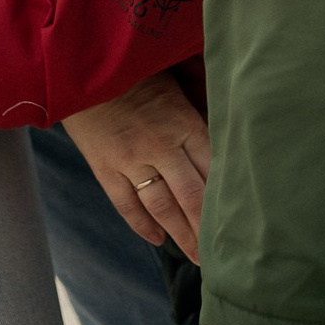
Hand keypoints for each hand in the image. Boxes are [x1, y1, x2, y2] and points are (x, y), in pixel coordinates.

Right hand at [61, 72, 210, 259]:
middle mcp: (159, 146)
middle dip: (208, 228)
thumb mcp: (176, 82)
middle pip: (192, 197)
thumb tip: (228, 134)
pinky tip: (157, 239)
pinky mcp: (104, 167)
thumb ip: (199, 110)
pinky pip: (126, 205)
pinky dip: (142, 224)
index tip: (242, 218)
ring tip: (197, 257)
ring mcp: (129, 160)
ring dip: (181, 235)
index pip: (213, 169)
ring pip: (162, 207)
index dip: (227, 197)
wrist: (82, 67)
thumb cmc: (137, 68)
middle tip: (223, 255)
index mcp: (182, 122)